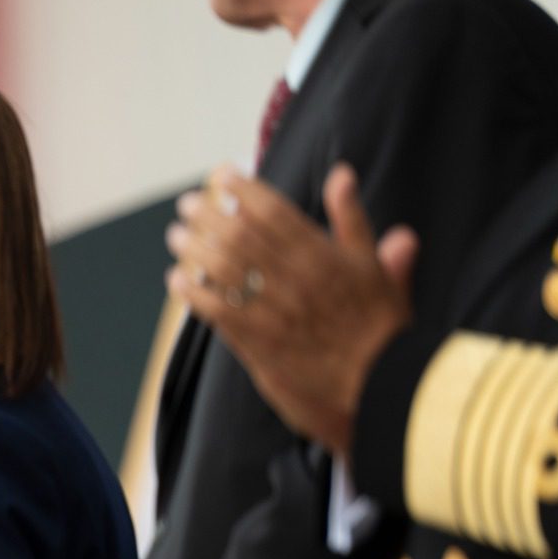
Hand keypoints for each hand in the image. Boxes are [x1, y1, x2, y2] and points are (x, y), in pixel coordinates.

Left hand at [168, 163, 418, 455]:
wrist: (379, 383)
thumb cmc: (381, 326)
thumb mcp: (377, 267)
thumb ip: (354, 221)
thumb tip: (341, 175)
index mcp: (324, 255)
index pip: (274, 211)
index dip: (243, 190)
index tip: (222, 177)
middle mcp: (295, 279)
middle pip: (240, 235)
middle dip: (208, 216)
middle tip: (187, 205)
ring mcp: (274, 310)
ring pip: (223, 270)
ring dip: (194, 249)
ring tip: (176, 237)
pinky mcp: (258, 342)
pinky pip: (217, 311)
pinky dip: (193, 292)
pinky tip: (177, 279)